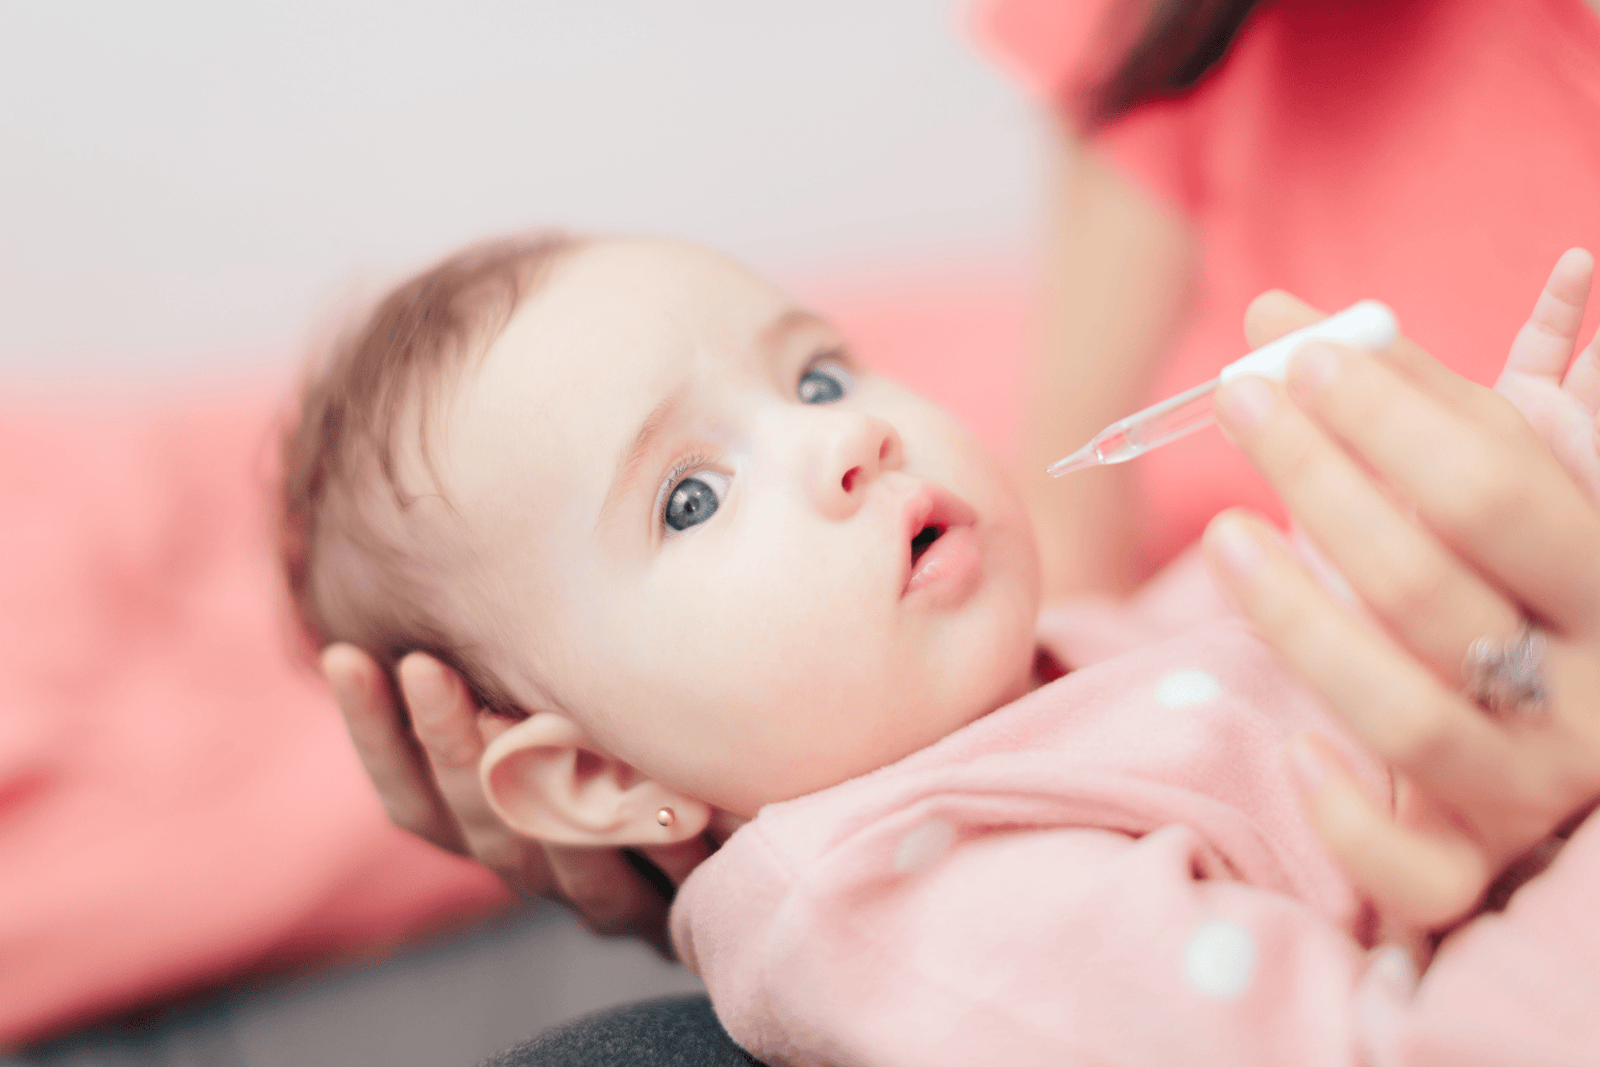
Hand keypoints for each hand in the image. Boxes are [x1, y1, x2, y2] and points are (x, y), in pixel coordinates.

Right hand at [322, 644, 709, 955]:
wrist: (742, 871)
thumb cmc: (656, 765)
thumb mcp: (588, 712)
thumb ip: (535, 673)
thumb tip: (471, 552)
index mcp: (494, 828)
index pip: (409, 792)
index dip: (372, 730)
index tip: (344, 656)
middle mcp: (530, 867)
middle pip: (461, 819)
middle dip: (439, 740)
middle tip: (422, 666)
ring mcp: (587, 899)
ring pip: (532, 853)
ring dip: (523, 788)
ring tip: (504, 720)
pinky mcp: (651, 922)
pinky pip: (623, 887)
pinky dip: (617, 839)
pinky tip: (622, 794)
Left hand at [1200, 279, 1599, 930]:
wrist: (1578, 728)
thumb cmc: (1521, 581)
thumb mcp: (1504, 486)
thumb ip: (1415, 404)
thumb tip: (1278, 318)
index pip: (1493, 488)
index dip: (1390, 417)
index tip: (1296, 356)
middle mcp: (1592, 690)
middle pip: (1432, 591)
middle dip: (1322, 484)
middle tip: (1239, 402)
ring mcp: (1536, 785)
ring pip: (1410, 720)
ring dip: (1299, 624)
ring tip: (1225, 534)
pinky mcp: (1477, 862)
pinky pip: (1419, 873)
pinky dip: (1352, 819)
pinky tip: (1297, 750)